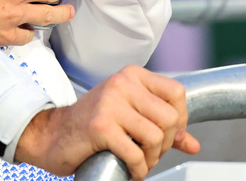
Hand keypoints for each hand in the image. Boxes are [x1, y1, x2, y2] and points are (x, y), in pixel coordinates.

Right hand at [14, 65, 199, 179]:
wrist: (52, 135)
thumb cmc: (91, 126)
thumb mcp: (130, 119)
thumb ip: (163, 128)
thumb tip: (193, 144)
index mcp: (130, 76)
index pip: (177, 93)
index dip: (179, 120)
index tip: (166, 134)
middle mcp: (120, 83)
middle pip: (170, 118)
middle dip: (165, 144)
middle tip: (149, 152)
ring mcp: (109, 103)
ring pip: (156, 137)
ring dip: (152, 159)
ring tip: (139, 161)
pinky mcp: (100, 126)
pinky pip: (136, 154)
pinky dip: (139, 169)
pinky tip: (132, 170)